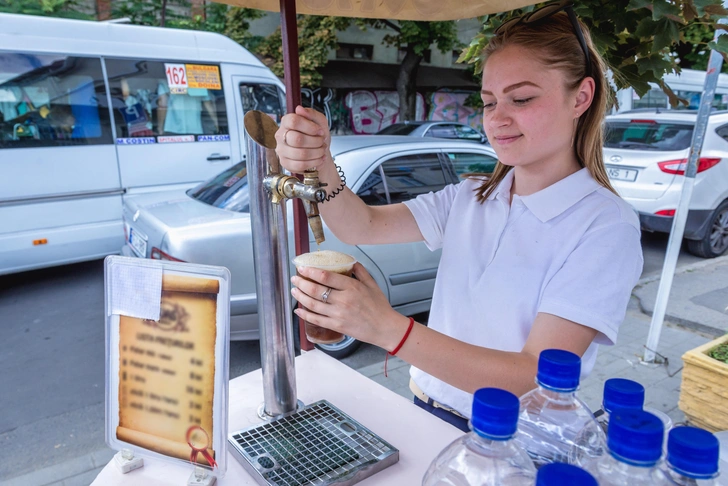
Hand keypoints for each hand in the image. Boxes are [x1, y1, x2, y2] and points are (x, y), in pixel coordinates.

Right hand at [276, 106, 331, 173]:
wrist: (320, 151)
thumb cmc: (317, 136)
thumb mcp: (319, 121)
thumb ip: (311, 113)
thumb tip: (299, 109)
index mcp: (286, 122)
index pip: (293, 121)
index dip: (310, 127)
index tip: (320, 131)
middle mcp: (281, 135)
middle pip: (297, 139)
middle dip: (315, 142)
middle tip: (322, 142)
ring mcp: (281, 150)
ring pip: (300, 153)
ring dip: (316, 153)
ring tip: (322, 150)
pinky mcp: (285, 163)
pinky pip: (300, 165)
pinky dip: (313, 162)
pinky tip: (319, 159)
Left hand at [290, 263, 407, 351]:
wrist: (384, 328)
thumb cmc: (379, 307)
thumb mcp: (372, 284)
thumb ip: (360, 271)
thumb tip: (350, 261)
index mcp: (351, 287)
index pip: (326, 276)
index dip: (311, 271)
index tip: (303, 268)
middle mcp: (343, 300)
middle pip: (315, 290)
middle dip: (301, 283)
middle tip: (295, 279)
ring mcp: (338, 314)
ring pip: (313, 304)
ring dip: (300, 296)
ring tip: (294, 290)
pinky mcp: (336, 326)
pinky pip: (316, 320)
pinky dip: (305, 315)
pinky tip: (298, 310)